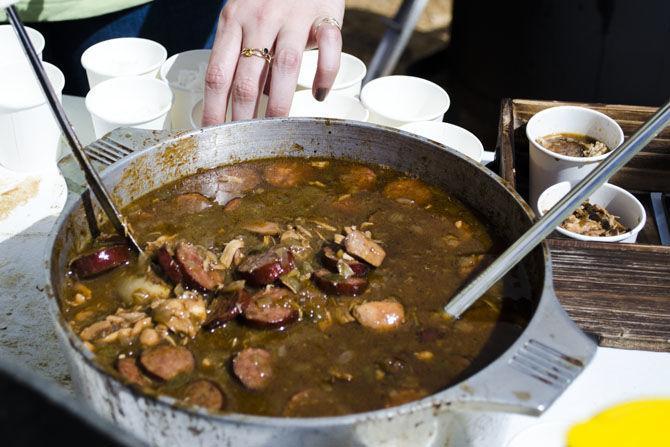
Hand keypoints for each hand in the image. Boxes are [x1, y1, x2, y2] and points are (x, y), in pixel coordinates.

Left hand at [202, 0, 344, 124]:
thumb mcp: (243, 17)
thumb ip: (242, 54)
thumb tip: (250, 99)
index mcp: (233, 22)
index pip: (218, 73)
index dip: (213, 109)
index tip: (213, 135)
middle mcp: (260, 19)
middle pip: (248, 77)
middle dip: (244, 116)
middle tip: (245, 144)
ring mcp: (294, 16)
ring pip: (285, 67)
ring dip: (280, 103)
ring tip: (277, 129)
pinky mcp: (325, 14)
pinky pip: (328, 49)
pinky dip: (325, 75)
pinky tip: (319, 95)